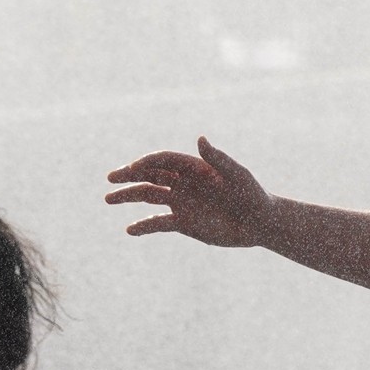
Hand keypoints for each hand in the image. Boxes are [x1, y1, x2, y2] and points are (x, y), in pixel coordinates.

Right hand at [104, 137, 272, 246]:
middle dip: (129, 175)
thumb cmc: (254, 195)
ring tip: (108, 199)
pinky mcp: (183, 223)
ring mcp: (182, 202)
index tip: (133, 169)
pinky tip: (130, 230)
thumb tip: (201, 138)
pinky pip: (158, 223)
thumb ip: (218, 159)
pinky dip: (144, 226)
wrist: (261, 224)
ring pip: (148, 196)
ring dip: (128, 196)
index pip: (163, 161)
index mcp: (194, 168)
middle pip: (150, 175)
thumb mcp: (238, 176)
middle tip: (110, 179)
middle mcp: (184, 183)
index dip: (147, 163)